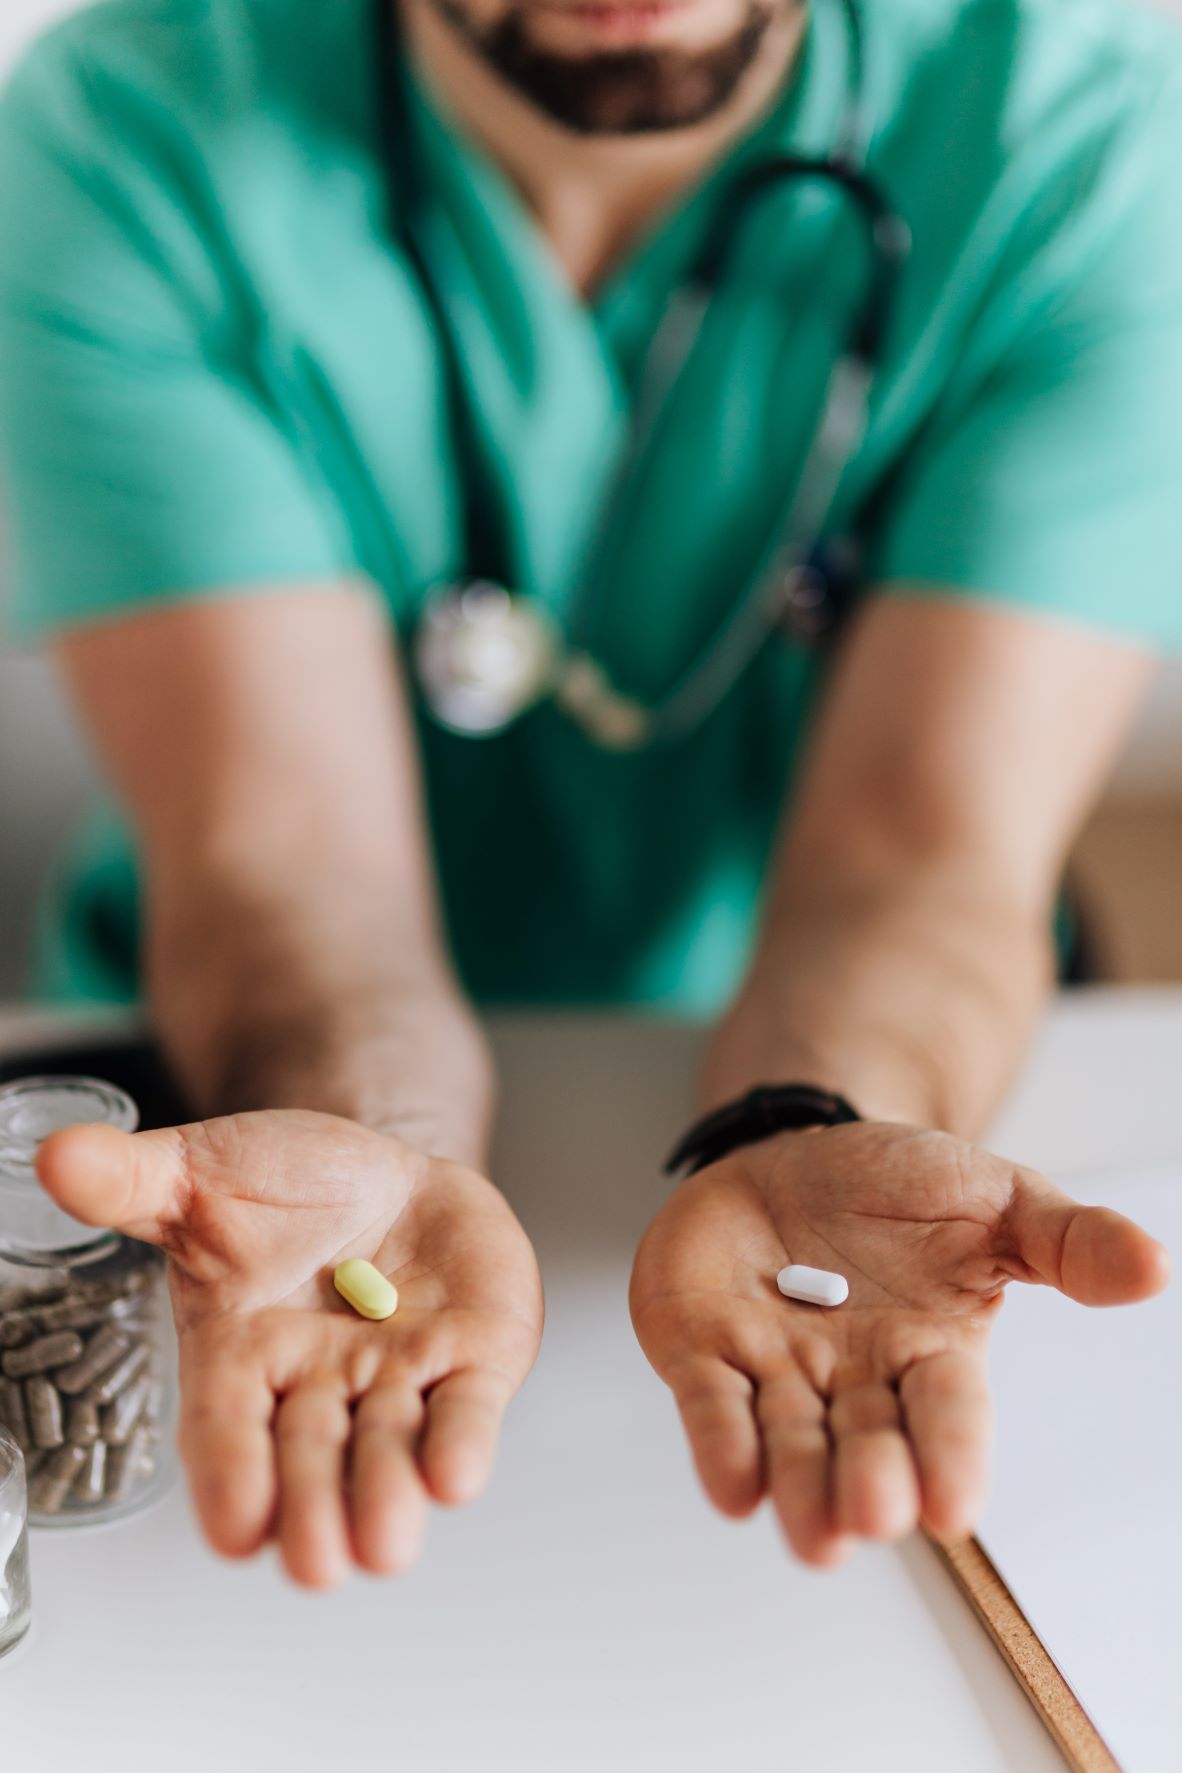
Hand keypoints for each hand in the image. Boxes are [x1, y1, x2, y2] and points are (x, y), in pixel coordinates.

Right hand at [36, 1110, 542, 1586]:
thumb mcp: (201, 1173)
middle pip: (312, 1462)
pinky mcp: (473, 1361)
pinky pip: (467, 1409)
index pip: (226, 1429)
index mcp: (241, 1355)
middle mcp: (319, 1386)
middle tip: (316, 1562)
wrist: (385, 1175)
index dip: (230, 1478)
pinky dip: (463, 1443)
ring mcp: (400, 1380)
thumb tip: (59, 1155)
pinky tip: (457, 1476)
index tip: (235, 1530)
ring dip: (389, 1497)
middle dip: (315, 1511)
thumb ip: (132, 1179)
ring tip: (384, 1544)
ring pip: (392, 1451)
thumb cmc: (285, 1190)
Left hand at [630, 1122, 1167, 1564]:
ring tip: (813, 1532)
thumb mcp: (994, 1197)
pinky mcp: (704, 1351)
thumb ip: (1066, 1240)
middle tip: (874, 1517)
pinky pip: (712, 1403)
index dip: (950, 1458)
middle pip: (864, 1444)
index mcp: (930, 1353)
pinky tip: (731, 1485)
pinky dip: (719, 1443)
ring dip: (797, 1485)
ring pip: (788, 1442)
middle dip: (869, 1482)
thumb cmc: (897, 1187)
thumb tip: (1153, 1265)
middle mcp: (854, 1380)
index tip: (954, 1507)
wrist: (796, 1149)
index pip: (947, 1415)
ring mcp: (775, 1369)